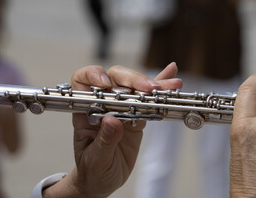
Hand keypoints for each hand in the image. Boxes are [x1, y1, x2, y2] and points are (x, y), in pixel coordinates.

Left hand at [43, 63, 181, 197]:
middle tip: (148, 89)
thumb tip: (112, 120)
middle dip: (132, 80)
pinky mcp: (137, 116)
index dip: (93, 75)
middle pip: (115, 79)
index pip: (83, 81)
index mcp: (86, 111)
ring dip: (154, 84)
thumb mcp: (95, 160)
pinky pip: (149, 101)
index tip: (106, 83)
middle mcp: (103, 104)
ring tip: (170, 85)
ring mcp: (122, 108)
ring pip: (135, 87)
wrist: (103, 180)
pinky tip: (172, 80)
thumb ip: (104, 140)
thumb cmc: (93, 170)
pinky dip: (161, 90)